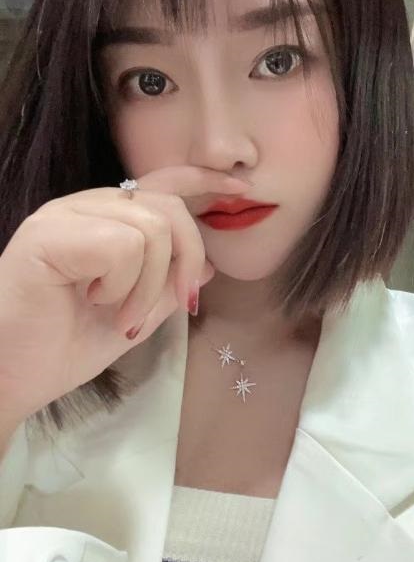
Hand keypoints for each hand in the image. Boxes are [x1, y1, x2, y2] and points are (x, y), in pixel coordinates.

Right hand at [0, 165, 250, 425]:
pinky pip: (122, 246)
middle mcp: (85, 206)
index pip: (163, 182)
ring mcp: (64, 215)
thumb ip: (168, 286)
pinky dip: (122, 285)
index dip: (205, 182)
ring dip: (148, 287)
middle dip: (187, 260)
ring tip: (118, 315)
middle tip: (182, 304)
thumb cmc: (65, 346)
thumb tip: (206, 264)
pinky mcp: (48, 233)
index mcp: (106, 218)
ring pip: (151, 230)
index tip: (242, 191)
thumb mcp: (136, 315)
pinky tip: (92, 302)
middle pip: (169, 207)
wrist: (11, 379)